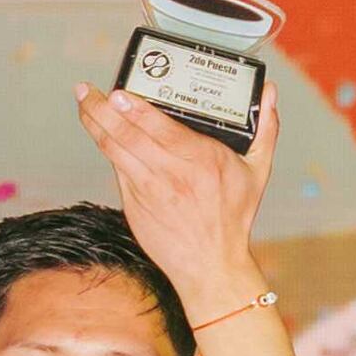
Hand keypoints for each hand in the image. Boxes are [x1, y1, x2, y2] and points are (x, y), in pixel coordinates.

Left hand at [74, 82, 276, 319]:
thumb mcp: (258, 171)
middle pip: (125, 135)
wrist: (211, 266)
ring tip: (84, 102)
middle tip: (86, 89)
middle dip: (100, 109)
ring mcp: (147, 190)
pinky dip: (106, 146)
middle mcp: (169, 174)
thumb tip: (270, 92)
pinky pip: (117, 168)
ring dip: (94, 124)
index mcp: (200, 160)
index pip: (158, 127)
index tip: (117, 92)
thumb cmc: (233, 218)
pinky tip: (99, 130)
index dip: (133, 108)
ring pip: (113, 150)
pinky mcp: (134, 204)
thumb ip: (265, 128)